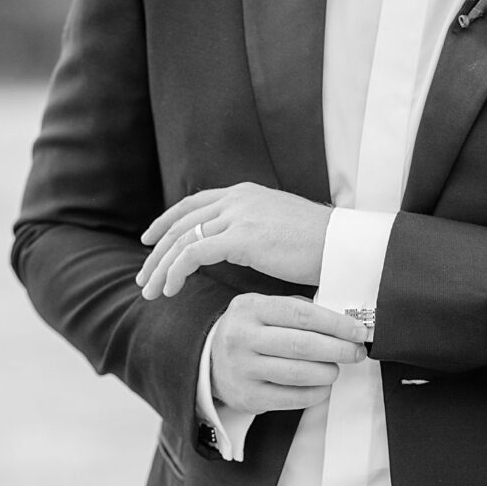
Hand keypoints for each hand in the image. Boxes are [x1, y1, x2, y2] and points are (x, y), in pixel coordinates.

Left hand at [136, 182, 331, 298]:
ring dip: (161, 267)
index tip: (149, 240)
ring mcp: (238, 215)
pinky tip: (171, 289)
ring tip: (151, 291)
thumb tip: (240, 245)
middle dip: (157, 251)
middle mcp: (237, 199)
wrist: (342, 244)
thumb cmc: (319, 244)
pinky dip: (176, 272)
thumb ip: (253, 229)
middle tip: (144, 275)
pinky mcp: (242, 238)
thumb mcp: (278, 227)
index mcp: (244, 194)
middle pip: (181, 223)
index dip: (166, 222)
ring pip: (182, 240)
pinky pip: (194, 255)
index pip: (193, 205)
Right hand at [210, 293, 368, 414]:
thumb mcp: (264, 308)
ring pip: (298, 373)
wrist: (211, 360)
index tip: (357, 331)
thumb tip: (344, 324)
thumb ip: (299, 310)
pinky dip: (315, 393)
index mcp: (250, 308)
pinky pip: (291, 398)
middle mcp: (241, 337)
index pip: (301, 314)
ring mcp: (242, 369)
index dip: (335, 324)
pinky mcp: (247, 396)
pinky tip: (322, 386)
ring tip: (336, 369)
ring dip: (328, 372)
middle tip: (356, 352)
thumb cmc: (250, 331)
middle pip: (302, 345)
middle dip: (338, 350)